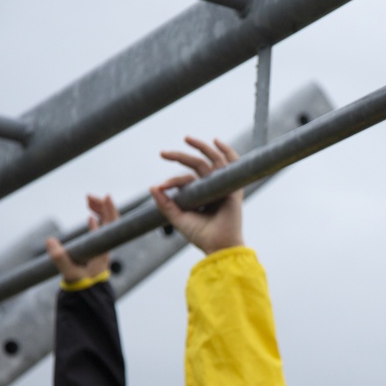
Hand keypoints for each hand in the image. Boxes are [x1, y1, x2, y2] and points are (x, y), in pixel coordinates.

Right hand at [45, 194, 117, 282]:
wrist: (88, 295)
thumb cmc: (81, 284)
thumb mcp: (69, 272)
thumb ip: (60, 259)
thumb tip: (49, 241)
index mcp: (104, 249)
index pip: (112, 226)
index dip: (110, 211)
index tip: (106, 197)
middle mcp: (106, 246)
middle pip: (111, 221)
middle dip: (103, 206)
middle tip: (89, 196)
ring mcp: (103, 247)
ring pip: (107, 224)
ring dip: (100, 211)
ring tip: (88, 199)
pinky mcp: (97, 250)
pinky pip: (102, 231)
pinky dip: (97, 220)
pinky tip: (90, 216)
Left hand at [150, 136, 243, 254]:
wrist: (218, 246)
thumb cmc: (201, 236)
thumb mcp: (178, 218)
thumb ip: (165, 204)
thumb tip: (152, 187)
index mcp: (201, 195)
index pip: (186, 179)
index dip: (172, 180)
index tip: (161, 187)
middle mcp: (213, 188)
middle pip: (197, 165)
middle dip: (180, 156)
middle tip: (163, 153)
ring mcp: (223, 186)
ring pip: (212, 161)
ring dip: (201, 147)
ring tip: (186, 138)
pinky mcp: (233, 188)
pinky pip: (233, 165)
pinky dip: (227, 152)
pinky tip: (216, 141)